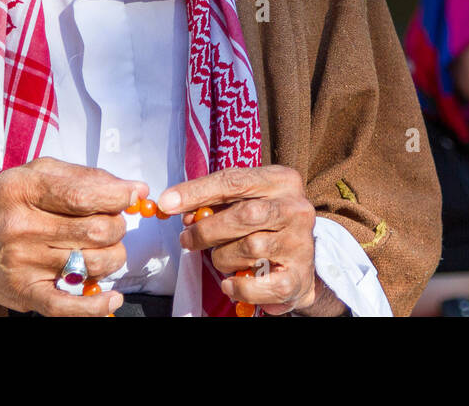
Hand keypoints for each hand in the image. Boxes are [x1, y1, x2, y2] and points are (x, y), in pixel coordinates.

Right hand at [0, 157, 145, 315]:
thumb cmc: (1, 204)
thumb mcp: (33, 173)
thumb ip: (83, 176)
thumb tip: (133, 190)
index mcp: (23, 190)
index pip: (84, 196)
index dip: (119, 197)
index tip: (132, 195)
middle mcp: (21, 227)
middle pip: (96, 231)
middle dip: (117, 226)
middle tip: (112, 223)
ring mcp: (22, 264)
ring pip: (93, 264)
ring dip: (113, 256)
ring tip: (103, 248)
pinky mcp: (23, 294)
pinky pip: (67, 306)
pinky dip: (97, 305)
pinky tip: (112, 297)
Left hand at [158, 165, 317, 314]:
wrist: (301, 262)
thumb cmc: (265, 225)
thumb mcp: (245, 201)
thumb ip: (215, 202)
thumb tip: (178, 208)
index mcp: (282, 181)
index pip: (235, 180)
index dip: (198, 191)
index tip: (167, 202)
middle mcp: (296, 208)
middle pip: (245, 214)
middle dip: (207, 230)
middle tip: (186, 240)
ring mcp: (300, 242)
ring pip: (250, 248)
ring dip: (223, 258)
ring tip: (221, 259)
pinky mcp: (298, 276)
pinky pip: (259, 285)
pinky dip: (239, 288)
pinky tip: (230, 284)